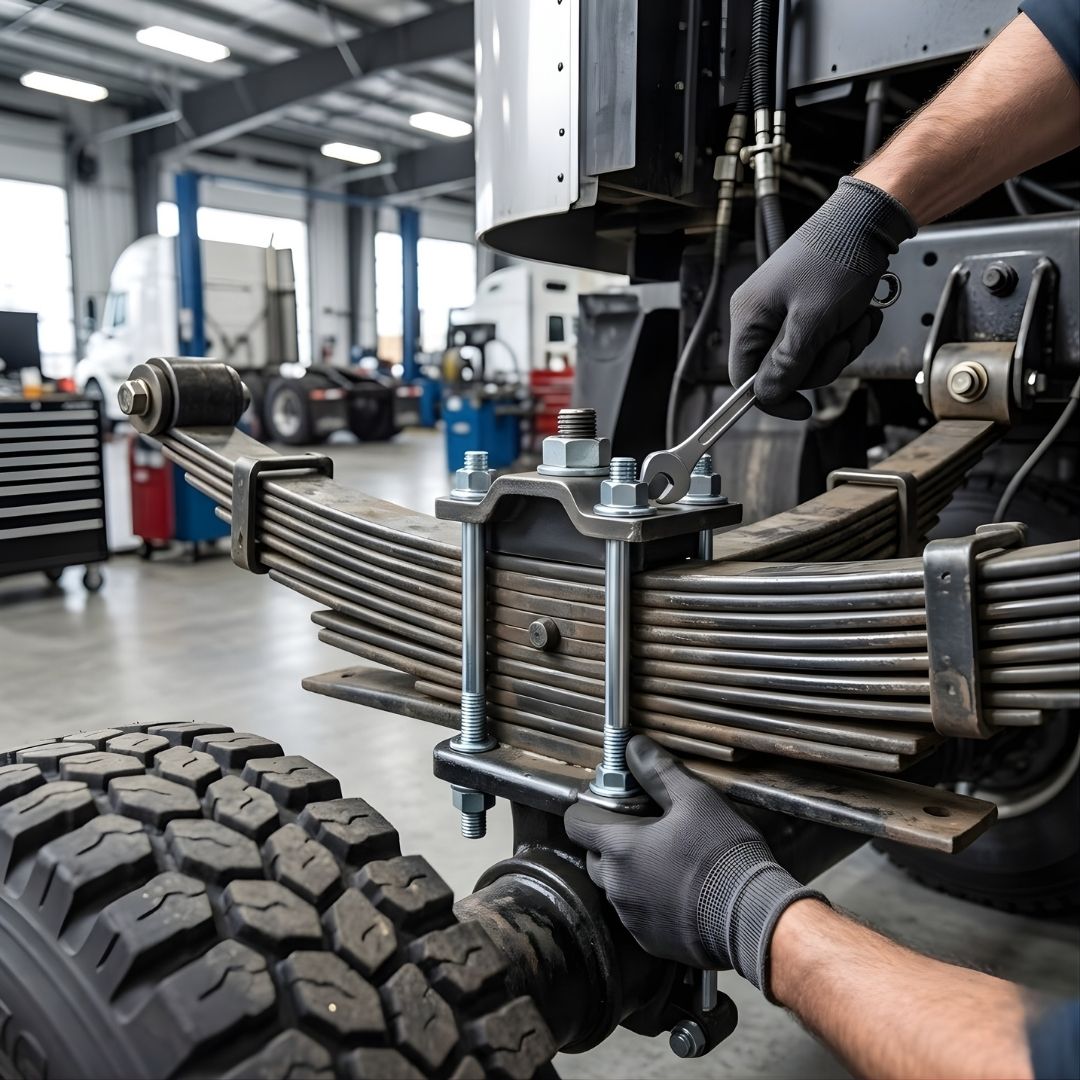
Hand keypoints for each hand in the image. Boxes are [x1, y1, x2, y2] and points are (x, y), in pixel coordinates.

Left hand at [564, 736, 825, 992]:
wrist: (752, 915)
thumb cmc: (722, 854)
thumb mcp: (695, 798)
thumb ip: (658, 772)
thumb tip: (634, 747)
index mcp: (620, 848)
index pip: (577, 825)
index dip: (588, 811)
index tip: (607, 805)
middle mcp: (617, 886)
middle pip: (595, 858)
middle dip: (611, 844)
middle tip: (645, 832)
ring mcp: (632, 918)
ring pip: (617, 888)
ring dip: (632, 875)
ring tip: (667, 863)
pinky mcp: (651, 942)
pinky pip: (637, 916)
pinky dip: (649, 903)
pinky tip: (678, 892)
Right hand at [728, 177, 915, 419]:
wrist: (869, 219)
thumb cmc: (837, 260)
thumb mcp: (812, 321)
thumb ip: (786, 365)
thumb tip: (766, 398)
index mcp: (749, 317)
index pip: (744, 378)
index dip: (773, 398)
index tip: (803, 408)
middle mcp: (761, 316)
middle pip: (782, 371)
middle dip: (821, 363)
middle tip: (843, 340)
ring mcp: (786, 311)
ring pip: (809, 357)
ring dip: (841, 346)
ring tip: (858, 320)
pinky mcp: (809, 307)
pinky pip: (824, 340)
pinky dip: (848, 332)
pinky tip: (862, 313)